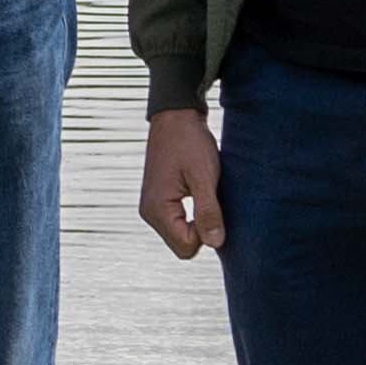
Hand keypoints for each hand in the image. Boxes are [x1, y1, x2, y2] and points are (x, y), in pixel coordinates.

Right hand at [139, 106, 224, 259]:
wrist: (175, 116)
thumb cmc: (190, 142)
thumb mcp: (204, 177)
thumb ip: (209, 211)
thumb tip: (215, 243)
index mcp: (157, 209)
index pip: (187, 247)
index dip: (207, 234)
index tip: (214, 206)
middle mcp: (149, 213)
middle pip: (183, 246)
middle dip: (202, 231)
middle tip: (211, 200)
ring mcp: (152, 208)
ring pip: (181, 236)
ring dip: (198, 222)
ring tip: (205, 194)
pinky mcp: (158, 202)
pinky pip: (178, 223)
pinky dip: (192, 216)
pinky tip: (199, 195)